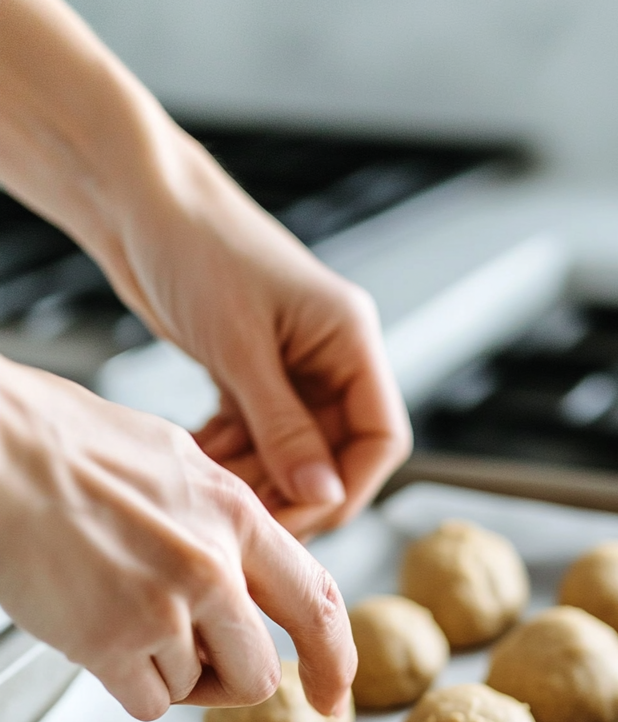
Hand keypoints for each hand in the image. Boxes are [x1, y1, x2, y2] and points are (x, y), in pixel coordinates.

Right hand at [0, 356, 356, 720]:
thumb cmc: (67, 446)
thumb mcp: (176, 462)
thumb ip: (225, 523)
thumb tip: (252, 567)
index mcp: (236, 515)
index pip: (316, 601)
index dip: (335, 659)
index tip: (332, 695)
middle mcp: (211, 566)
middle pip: (260, 673)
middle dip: (231, 679)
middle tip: (197, 661)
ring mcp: (162, 607)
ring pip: (197, 689)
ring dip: (167, 672)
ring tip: (122, 614)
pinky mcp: (110, 643)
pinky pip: (147, 702)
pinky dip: (127, 684)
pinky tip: (98, 632)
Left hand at [98, 133, 412, 539]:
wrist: (134, 201)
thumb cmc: (193, 247)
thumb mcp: (240, 348)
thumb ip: (284, 428)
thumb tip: (324, 497)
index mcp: (351, 341)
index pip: (380, 438)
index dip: (347, 487)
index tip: (301, 517)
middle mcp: (330, 358)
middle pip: (335, 454)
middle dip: (292, 491)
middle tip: (244, 521)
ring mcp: (291, 368)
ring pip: (292, 453)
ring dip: (256, 479)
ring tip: (210, 492)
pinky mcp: (251, 374)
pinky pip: (256, 437)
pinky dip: (231, 457)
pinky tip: (198, 463)